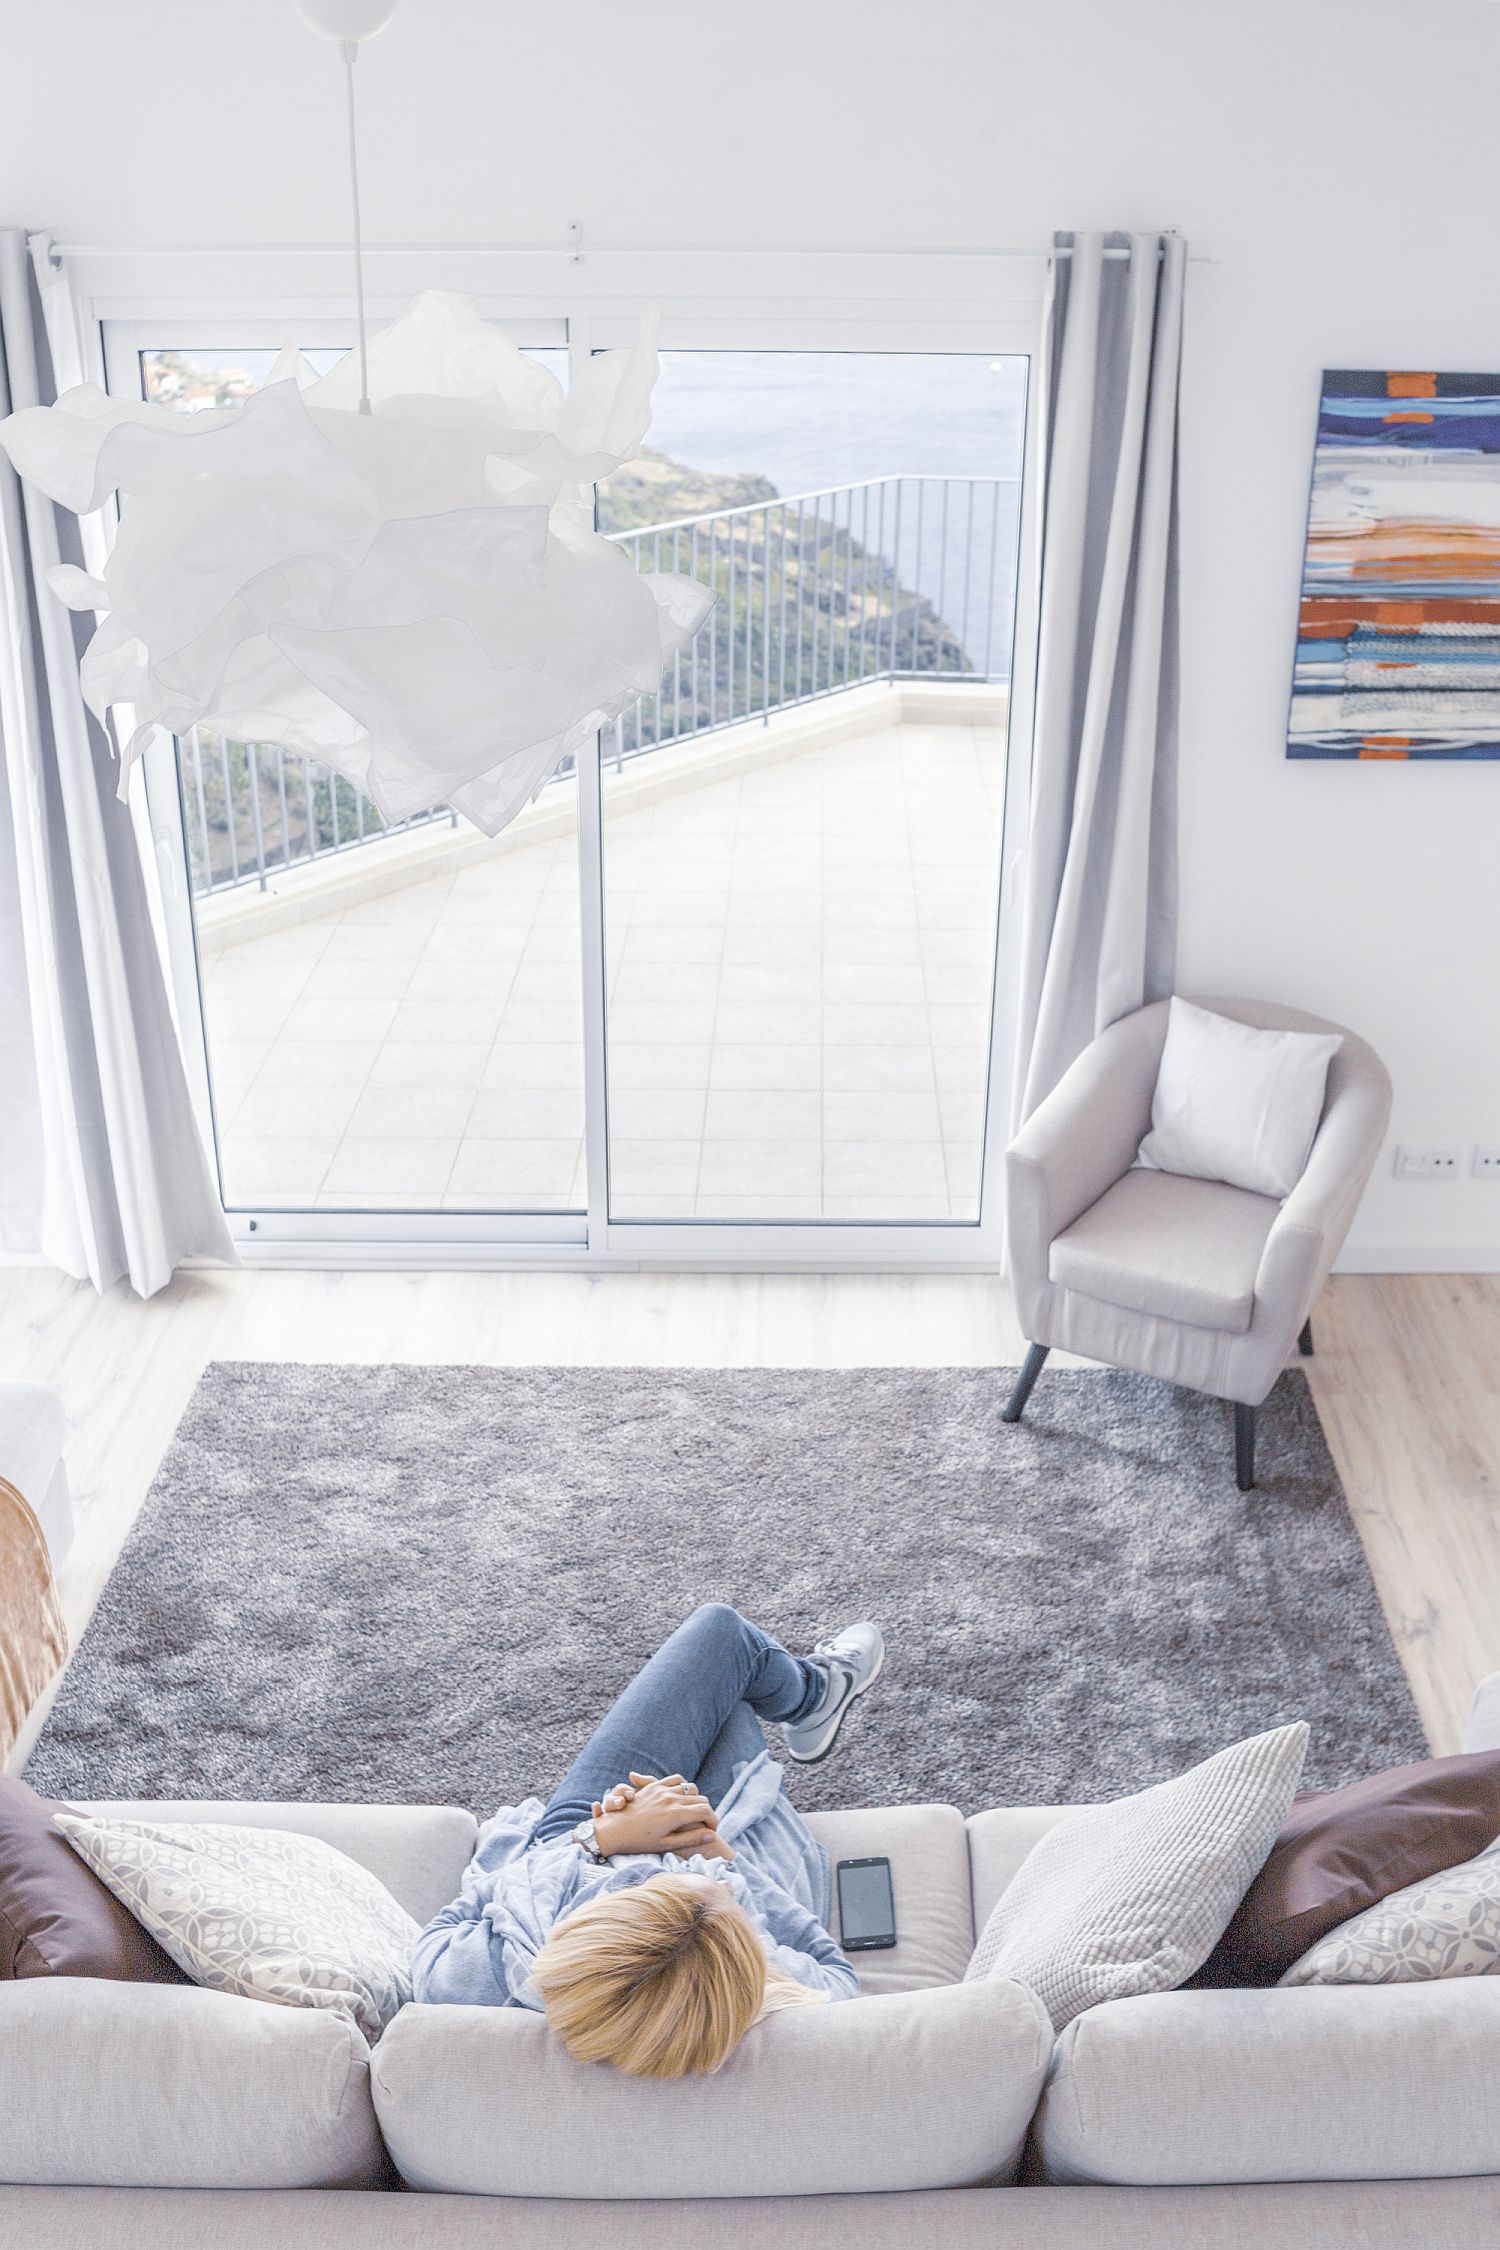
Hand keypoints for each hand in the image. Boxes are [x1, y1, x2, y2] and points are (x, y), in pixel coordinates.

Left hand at [592, 1772, 722, 1857]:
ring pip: (690, 1788)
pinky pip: (676, 1780)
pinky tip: (681, 1798)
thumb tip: (710, 1835)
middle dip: (706, 1811)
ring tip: (693, 1812)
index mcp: (675, 1814)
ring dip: (696, 1799)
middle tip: (705, 1824)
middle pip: (700, 1798)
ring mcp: (662, 1790)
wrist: (614, 1831)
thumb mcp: (667, 1845)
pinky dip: (683, 1787)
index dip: (713, 1821)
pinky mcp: (654, 1786)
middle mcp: (670, 1798)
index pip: (705, 1811)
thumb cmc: (640, 1843)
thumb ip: (691, 1839)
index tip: (713, 1830)